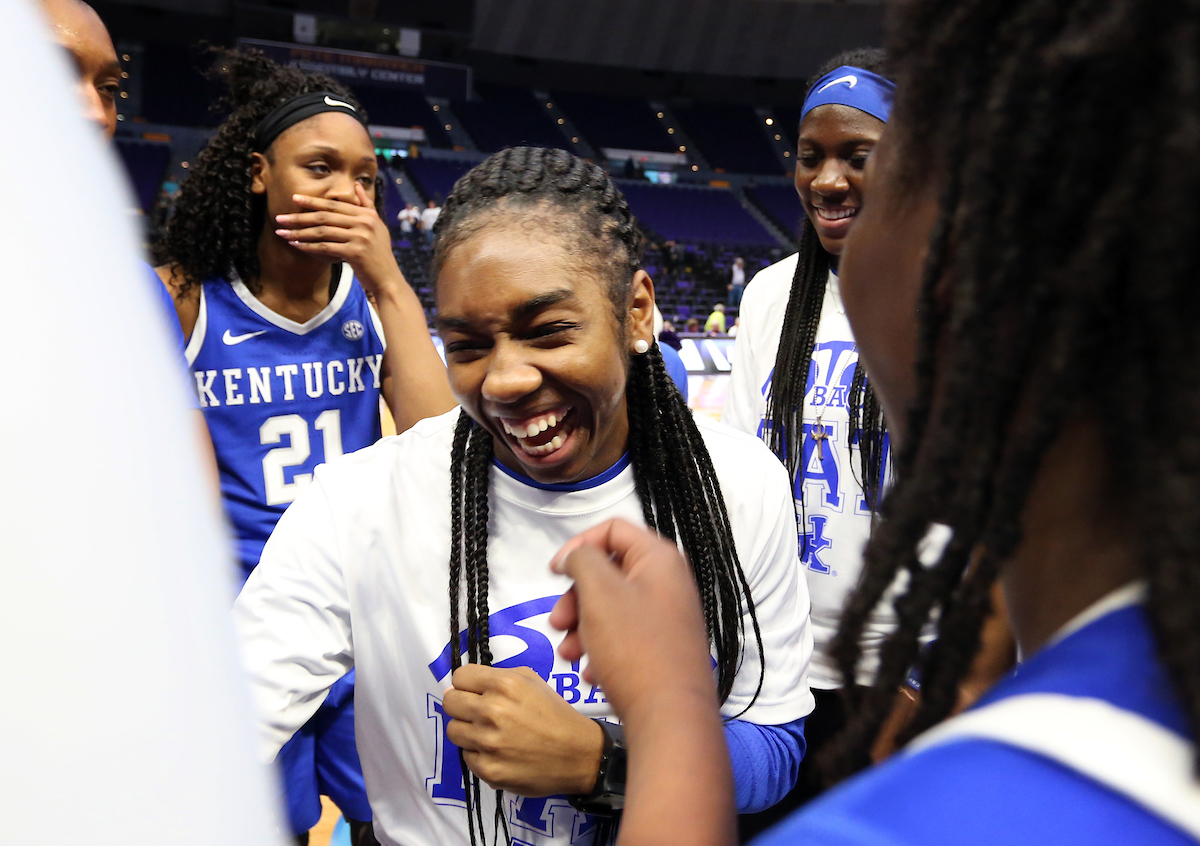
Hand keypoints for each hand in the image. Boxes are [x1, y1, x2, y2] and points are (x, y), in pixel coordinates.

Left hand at [274, 184, 404, 300]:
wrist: (388, 279)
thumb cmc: (378, 254)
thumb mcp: (377, 226)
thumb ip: (366, 205)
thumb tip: (356, 185)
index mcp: (367, 215)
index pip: (335, 205)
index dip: (313, 202)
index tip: (294, 199)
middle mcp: (364, 223)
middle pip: (325, 216)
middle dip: (300, 216)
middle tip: (280, 217)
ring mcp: (360, 237)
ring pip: (322, 231)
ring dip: (299, 232)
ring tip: (282, 233)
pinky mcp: (355, 252)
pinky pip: (325, 247)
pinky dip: (308, 247)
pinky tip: (296, 245)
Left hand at [443, 665, 603, 796]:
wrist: (578, 755)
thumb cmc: (555, 715)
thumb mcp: (532, 681)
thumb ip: (497, 676)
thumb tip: (463, 685)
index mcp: (504, 685)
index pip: (459, 677)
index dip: (467, 684)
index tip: (474, 691)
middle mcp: (492, 711)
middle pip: (450, 702)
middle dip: (462, 705)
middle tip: (478, 712)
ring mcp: (488, 743)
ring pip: (453, 730)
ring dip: (467, 730)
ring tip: (488, 733)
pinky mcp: (488, 770)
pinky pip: (466, 756)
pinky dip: (479, 754)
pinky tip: (498, 752)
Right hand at [550, 520, 734, 845]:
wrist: (670, 717)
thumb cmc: (635, 647)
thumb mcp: (599, 592)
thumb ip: (583, 560)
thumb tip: (574, 555)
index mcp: (659, 559)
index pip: (612, 530)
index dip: (578, 545)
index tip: (554, 572)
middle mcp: (669, 584)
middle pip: (609, 572)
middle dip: (576, 597)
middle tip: (556, 623)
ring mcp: (669, 618)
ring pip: (612, 609)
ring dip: (583, 627)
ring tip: (569, 654)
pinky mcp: (665, 650)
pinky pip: (625, 638)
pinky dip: (602, 650)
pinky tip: (591, 673)